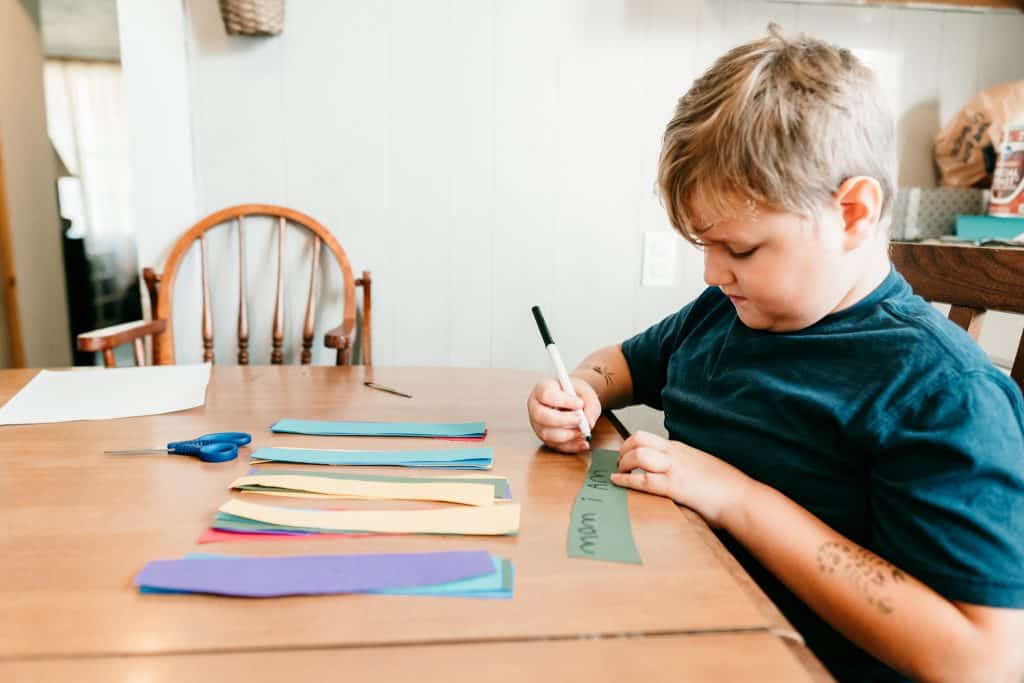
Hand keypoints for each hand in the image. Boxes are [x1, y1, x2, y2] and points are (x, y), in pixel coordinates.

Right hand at [527, 377, 600, 452]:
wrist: (573, 402)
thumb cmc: (576, 395)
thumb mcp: (586, 394)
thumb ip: (589, 406)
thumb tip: (588, 424)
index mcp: (542, 389)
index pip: (546, 395)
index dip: (563, 401)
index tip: (580, 403)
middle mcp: (535, 407)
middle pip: (541, 416)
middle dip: (563, 420)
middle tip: (580, 419)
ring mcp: (538, 425)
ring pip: (546, 434)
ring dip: (568, 435)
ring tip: (584, 431)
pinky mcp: (545, 438)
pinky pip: (555, 446)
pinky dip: (571, 446)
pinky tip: (583, 442)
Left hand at [610, 430, 753, 527]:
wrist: (742, 497)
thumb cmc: (726, 486)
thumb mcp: (702, 466)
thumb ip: (685, 464)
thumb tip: (674, 472)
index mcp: (681, 448)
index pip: (648, 438)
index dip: (631, 445)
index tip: (625, 455)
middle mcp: (675, 454)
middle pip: (638, 439)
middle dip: (623, 449)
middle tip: (619, 464)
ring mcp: (674, 469)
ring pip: (637, 455)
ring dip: (623, 464)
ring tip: (619, 474)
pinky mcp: (675, 487)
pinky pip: (643, 480)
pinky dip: (626, 480)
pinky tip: (616, 482)